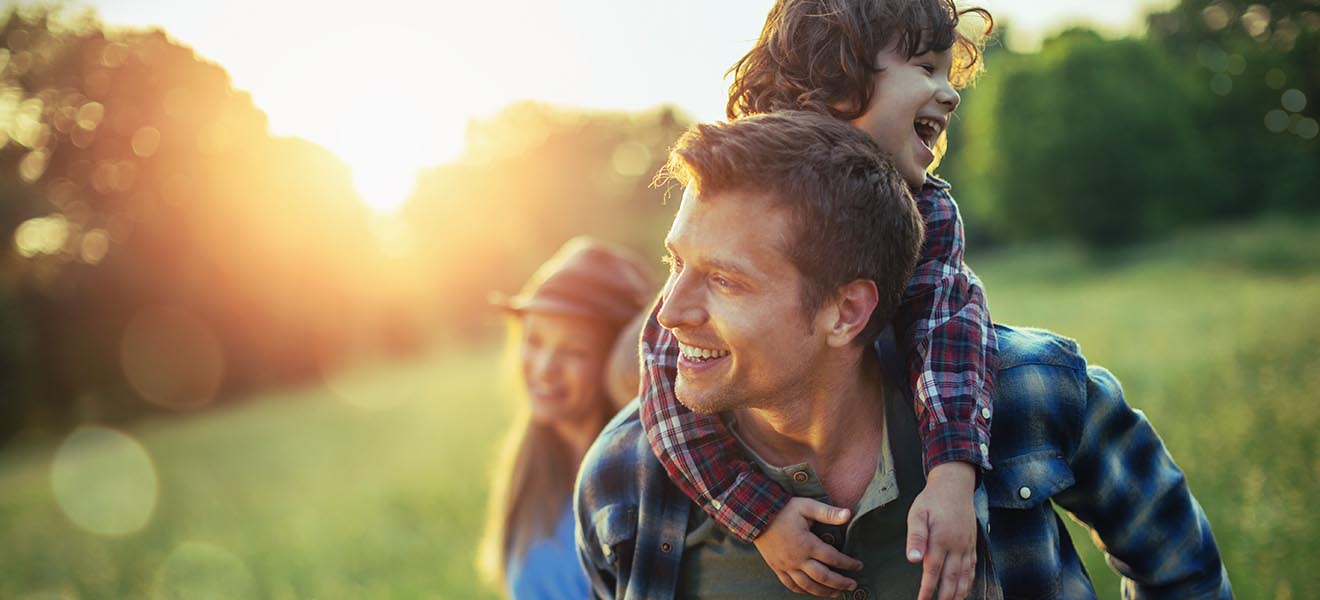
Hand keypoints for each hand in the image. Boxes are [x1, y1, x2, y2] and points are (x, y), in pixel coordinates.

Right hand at [753, 497, 862, 596]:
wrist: (755, 515)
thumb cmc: (783, 509)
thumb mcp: (806, 506)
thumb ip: (828, 512)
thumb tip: (849, 514)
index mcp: (807, 544)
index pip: (833, 558)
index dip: (848, 563)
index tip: (859, 566)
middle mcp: (798, 559)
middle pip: (823, 577)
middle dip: (840, 582)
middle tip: (853, 585)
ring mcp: (786, 566)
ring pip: (808, 585)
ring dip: (824, 591)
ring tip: (837, 593)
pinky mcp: (777, 568)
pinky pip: (791, 585)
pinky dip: (803, 591)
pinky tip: (812, 591)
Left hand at [907, 461, 977, 599]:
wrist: (954, 485)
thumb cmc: (932, 500)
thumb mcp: (917, 514)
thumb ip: (916, 537)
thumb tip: (913, 559)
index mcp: (941, 540)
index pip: (933, 571)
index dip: (927, 588)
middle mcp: (957, 545)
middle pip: (952, 578)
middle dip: (945, 597)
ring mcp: (967, 545)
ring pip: (965, 576)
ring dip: (959, 593)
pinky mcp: (972, 543)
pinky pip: (973, 567)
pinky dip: (969, 581)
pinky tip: (965, 589)